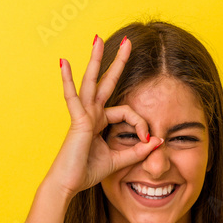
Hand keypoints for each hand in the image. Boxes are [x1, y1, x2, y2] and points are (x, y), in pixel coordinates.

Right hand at [47, 34, 164, 198]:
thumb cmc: (87, 172)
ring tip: (97, 38)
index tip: (149, 140)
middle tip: (127, 42)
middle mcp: (91, 114)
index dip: (141, 124)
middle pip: (106, 82)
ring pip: (91, 81)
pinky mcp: (77, 121)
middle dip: (117, 62)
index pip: (127, 112)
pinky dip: (67, 80)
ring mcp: (83, 115)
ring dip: (95, 59)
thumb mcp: (119, 160)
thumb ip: (138, 151)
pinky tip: (64, 62)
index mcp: (100, 122)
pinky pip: (73, 97)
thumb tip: (158, 141)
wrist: (69, 184)